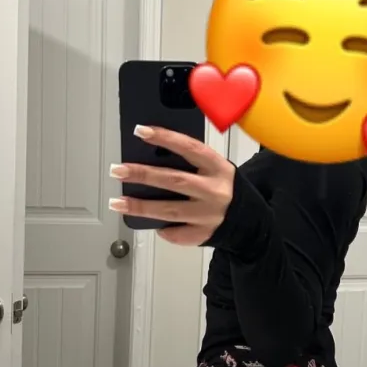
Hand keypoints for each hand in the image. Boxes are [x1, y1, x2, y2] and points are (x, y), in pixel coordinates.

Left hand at [108, 125, 234, 245]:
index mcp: (218, 167)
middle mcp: (214, 191)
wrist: (250, 220)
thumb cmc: (222, 187)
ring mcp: (209, 215)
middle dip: (143, 174)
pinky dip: (162, 228)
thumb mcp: (214, 169)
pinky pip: (176, 233)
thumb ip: (192, 163)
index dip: (165, 138)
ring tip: (116, 202)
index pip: (190, 148)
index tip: (140, 131)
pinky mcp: (203, 235)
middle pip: (174, 180)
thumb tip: (151, 158)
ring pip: (169, 210)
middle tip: (117, 170)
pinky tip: (150, 222)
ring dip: (140, 206)